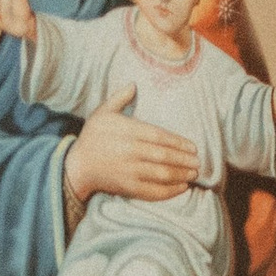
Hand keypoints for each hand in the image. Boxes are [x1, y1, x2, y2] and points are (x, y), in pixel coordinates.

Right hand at [64, 93, 197, 209]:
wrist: (78, 165)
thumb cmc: (93, 136)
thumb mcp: (103, 113)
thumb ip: (120, 98)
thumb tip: (134, 84)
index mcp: (127, 131)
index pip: (160, 136)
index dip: (179, 143)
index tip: (193, 147)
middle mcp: (129, 151)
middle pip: (164, 156)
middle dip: (184, 160)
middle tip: (198, 162)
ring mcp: (129, 171)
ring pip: (162, 174)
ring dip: (182, 175)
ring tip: (193, 173)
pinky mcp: (128, 187)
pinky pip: (154, 191)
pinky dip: (170, 191)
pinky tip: (182, 187)